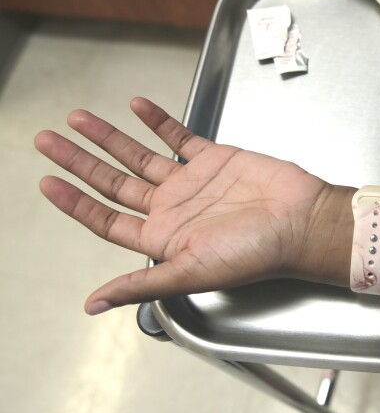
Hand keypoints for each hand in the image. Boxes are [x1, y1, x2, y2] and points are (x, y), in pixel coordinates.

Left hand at [35, 97, 335, 313]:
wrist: (300, 222)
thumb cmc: (255, 254)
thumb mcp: (191, 273)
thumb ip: (141, 284)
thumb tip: (93, 305)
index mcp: (162, 239)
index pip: (106, 220)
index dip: (75, 203)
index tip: (47, 182)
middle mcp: (172, 209)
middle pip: (114, 183)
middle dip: (79, 162)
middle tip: (47, 141)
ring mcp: (191, 182)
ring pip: (139, 156)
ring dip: (109, 138)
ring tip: (79, 119)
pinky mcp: (214, 159)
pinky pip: (178, 136)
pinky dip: (158, 121)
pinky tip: (137, 106)